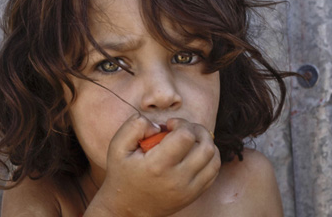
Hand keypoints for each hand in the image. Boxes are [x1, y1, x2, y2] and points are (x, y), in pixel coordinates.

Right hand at [87, 114, 220, 215]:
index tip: (170, 124)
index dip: (181, 123)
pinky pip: (213, 172)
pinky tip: (194, 153)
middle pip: (205, 146)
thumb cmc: (122, 173)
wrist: (127, 207)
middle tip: (183, 129)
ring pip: (214, 159)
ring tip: (190, 139)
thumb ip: (135, 126)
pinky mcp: (194, 195)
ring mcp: (188, 189)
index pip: (186, 137)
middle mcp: (177, 179)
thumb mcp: (118, 146)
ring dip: (206, 142)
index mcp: (157, 166)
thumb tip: (160, 125)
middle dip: (197, 130)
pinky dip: (209, 158)